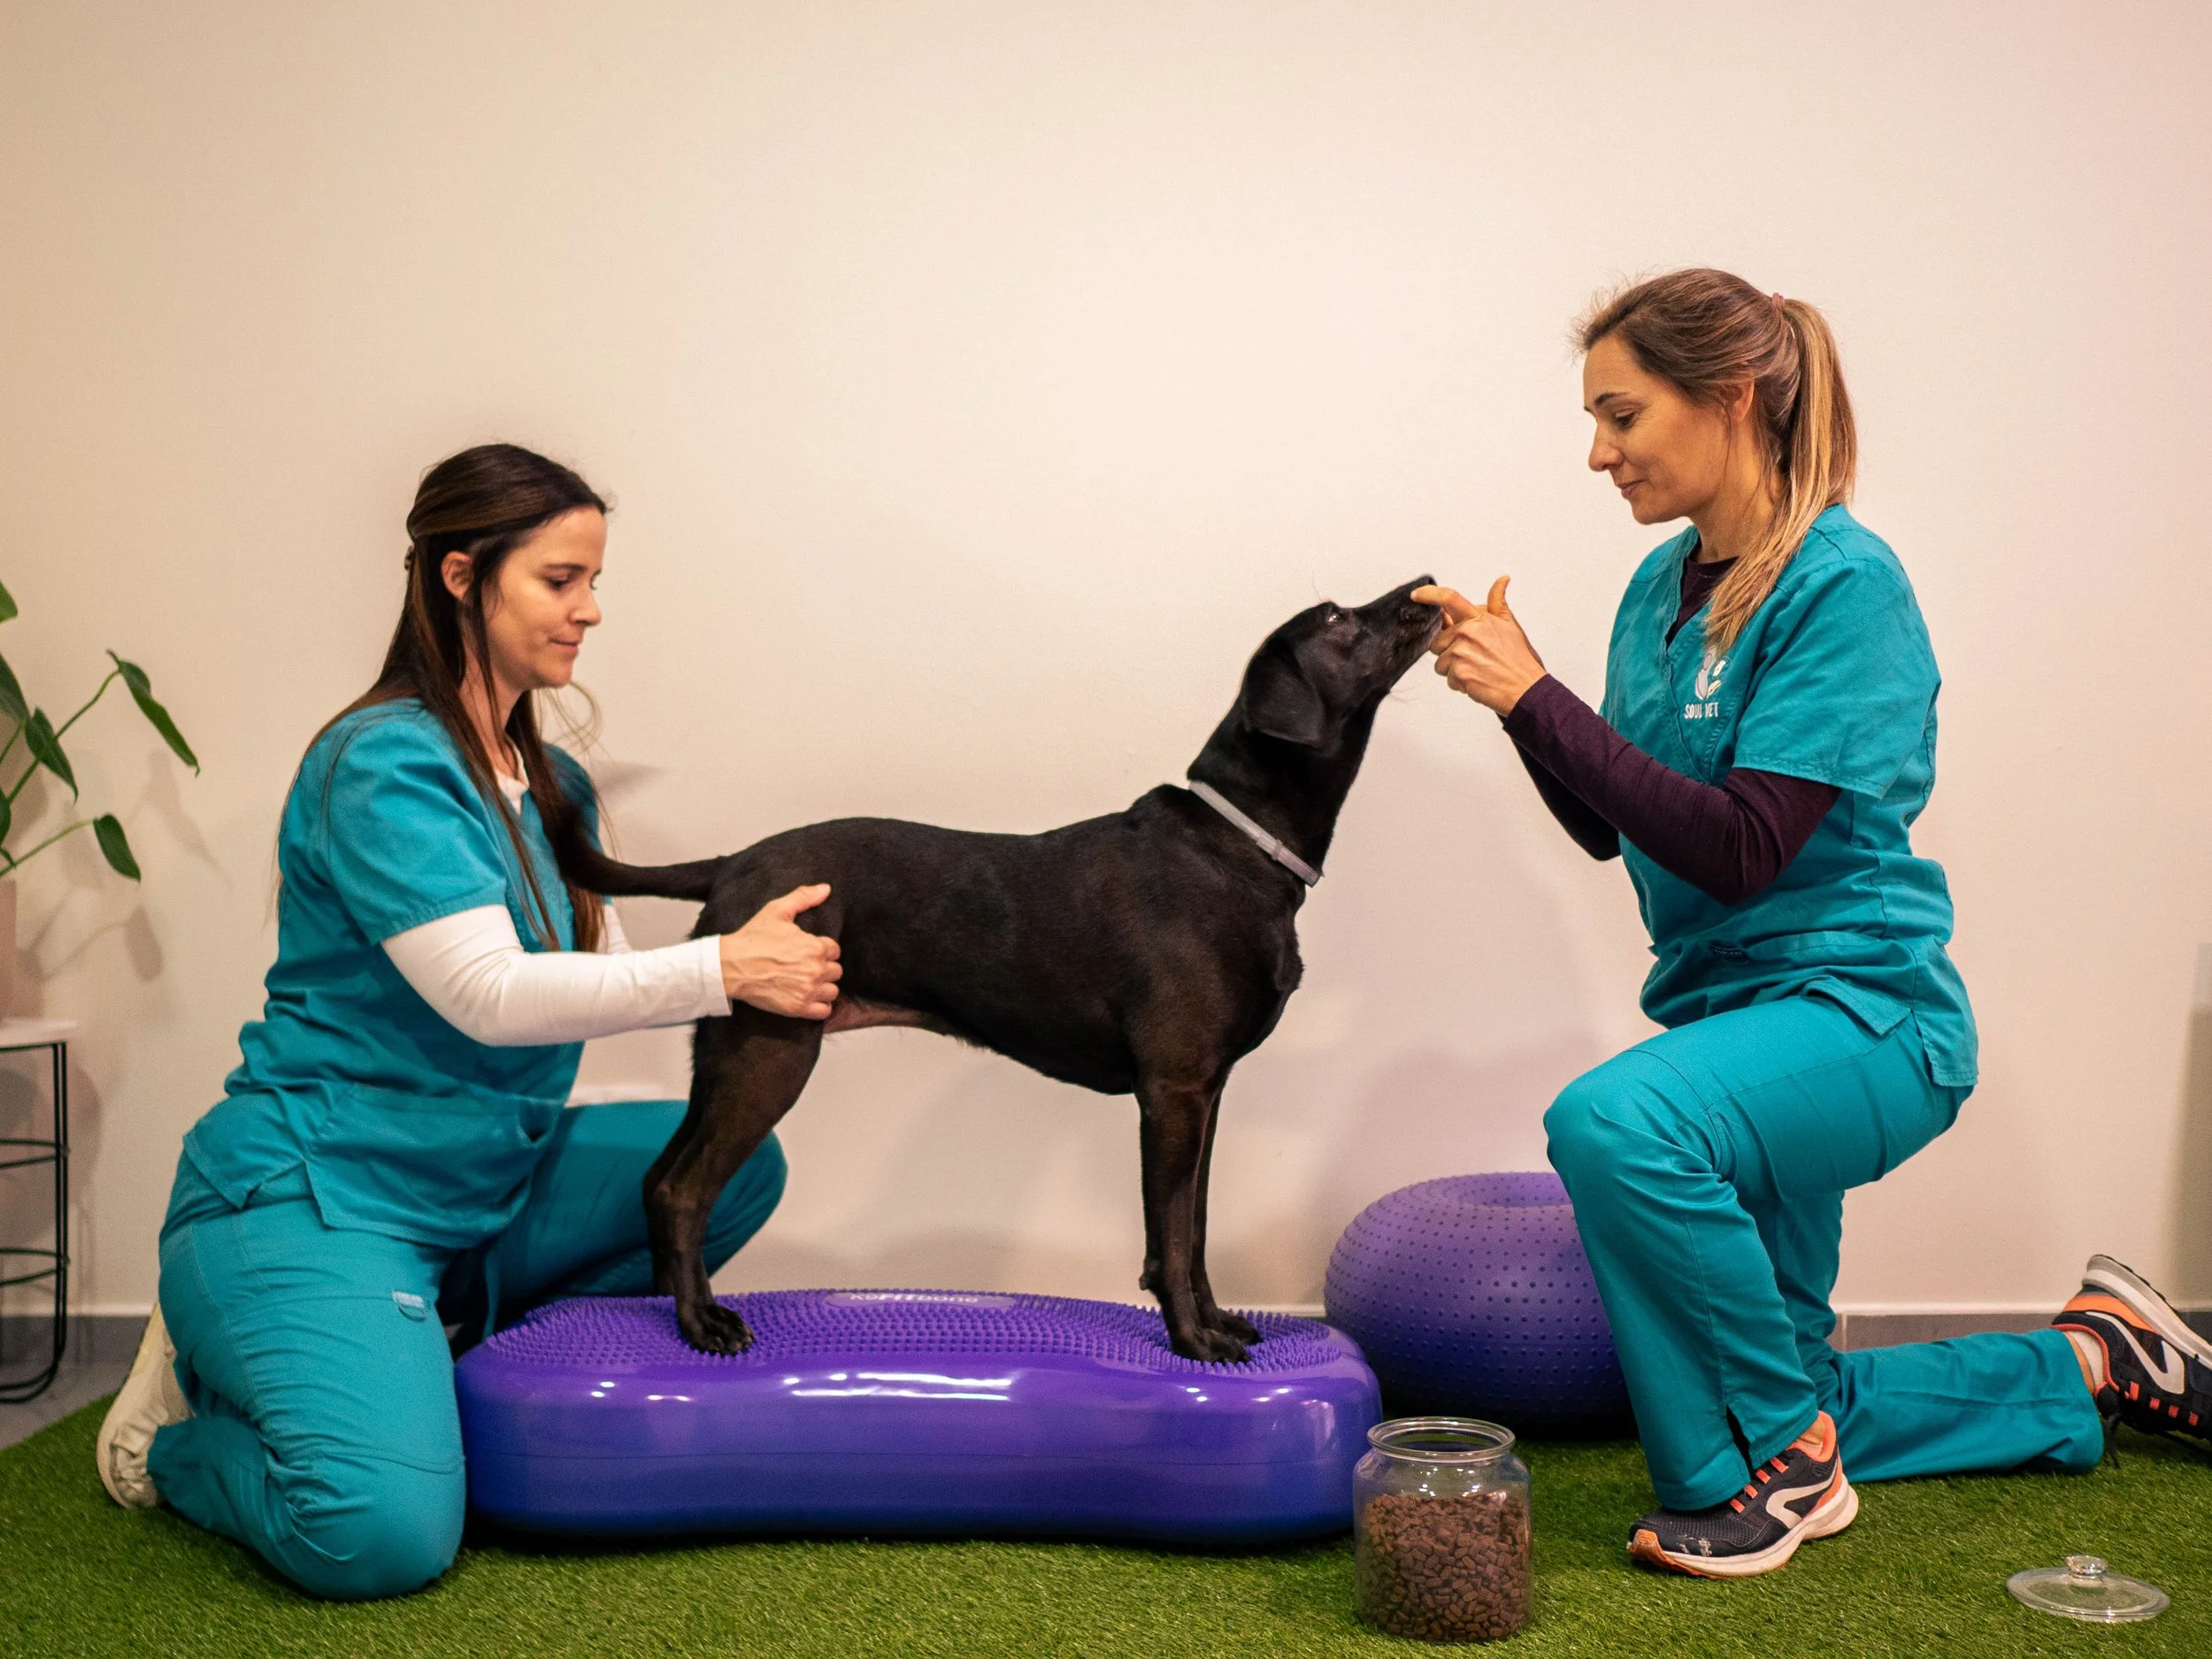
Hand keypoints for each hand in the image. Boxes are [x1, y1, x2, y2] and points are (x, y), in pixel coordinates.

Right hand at [719, 884, 841, 1018]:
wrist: (730, 966)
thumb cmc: (752, 938)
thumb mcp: (777, 911)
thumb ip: (803, 897)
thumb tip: (826, 888)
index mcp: (814, 946)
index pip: (835, 950)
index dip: (823, 950)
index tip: (809, 952)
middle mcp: (815, 969)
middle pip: (836, 971)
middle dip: (824, 968)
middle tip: (806, 967)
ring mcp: (807, 991)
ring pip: (832, 991)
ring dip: (823, 987)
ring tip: (808, 983)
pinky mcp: (798, 1008)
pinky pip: (824, 1010)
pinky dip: (820, 1006)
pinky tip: (809, 998)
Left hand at [1413, 577, 1547, 715]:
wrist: (1526, 688)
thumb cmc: (1518, 659)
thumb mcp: (1510, 625)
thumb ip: (1498, 603)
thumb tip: (1502, 580)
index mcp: (1478, 619)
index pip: (1449, 598)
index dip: (1429, 595)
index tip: (1416, 595)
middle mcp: (1467, 633)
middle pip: (1438, 641)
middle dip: (1449, 651)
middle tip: (1474, 657)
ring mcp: (1461, 654)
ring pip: (1440, 662)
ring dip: (1454, 669)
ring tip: (1478, 669)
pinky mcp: (1459, 674)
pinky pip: (1448, 679)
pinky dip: (1460, 683)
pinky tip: (1478, 680)